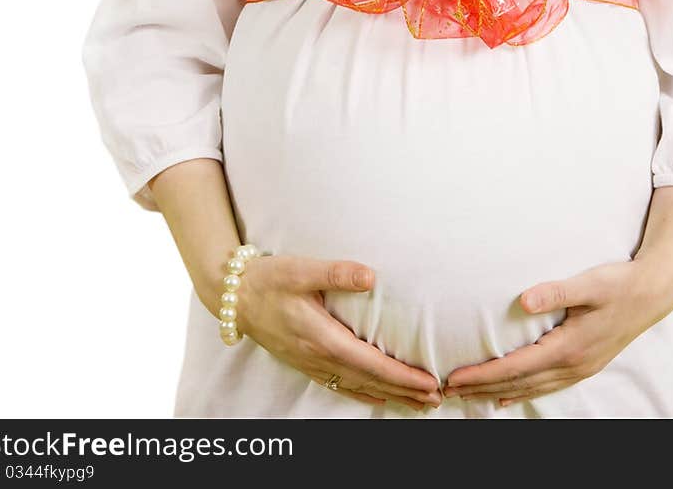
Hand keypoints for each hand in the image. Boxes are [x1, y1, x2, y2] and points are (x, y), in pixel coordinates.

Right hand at [236, 254, 441, 411]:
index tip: (428, 382)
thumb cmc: (270, 279)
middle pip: (369, 381)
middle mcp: (319, 357)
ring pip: (357, 386)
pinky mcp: (305, 362)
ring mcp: (311, 363)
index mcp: (322, 337)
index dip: (401, 376)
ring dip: (390, 395)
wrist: (235, 296)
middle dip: (404, 392)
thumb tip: (371, 276)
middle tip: (436, 399)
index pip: (371, 363)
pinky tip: (378, 397)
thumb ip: (337, 272)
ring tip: (418, 403)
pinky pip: (340, 385)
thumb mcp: (301, 269)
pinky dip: (364, 393)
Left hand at [442, 257, 672, 406]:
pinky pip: (546, 386)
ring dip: (498, 393)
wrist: (653, 293)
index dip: (484, 375)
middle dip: (482, 388)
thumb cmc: (619, 284)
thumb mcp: (588, 283)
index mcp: (569, 347)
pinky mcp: (585, 364)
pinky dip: (522, 392)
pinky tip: (508, 396)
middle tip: (449, 391)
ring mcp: (580, 368)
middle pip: (519, 384)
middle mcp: (572, 365)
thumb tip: (524, 300)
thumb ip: (556, 291)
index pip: (516, 367)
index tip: (456, 378)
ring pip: (531, 389)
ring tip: (470, 396)